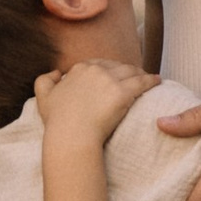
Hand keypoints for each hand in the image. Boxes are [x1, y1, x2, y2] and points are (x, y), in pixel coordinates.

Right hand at [33, 56, 152, 142]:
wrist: (71, 136)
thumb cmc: (58, 121)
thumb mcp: (42, 97)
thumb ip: (44, 80)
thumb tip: (57, 72)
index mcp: (79, 69)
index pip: (98, 64)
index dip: (106, 70)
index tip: (112, 77)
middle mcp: (96, 70)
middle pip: (116, 66)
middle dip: (124, 70)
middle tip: (133, 76)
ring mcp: (110, 80)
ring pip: (131, 71)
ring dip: (139, 73)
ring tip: (146, 78)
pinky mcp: (123, 93)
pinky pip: (142, 82)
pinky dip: (151, 80)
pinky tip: (157, 81)